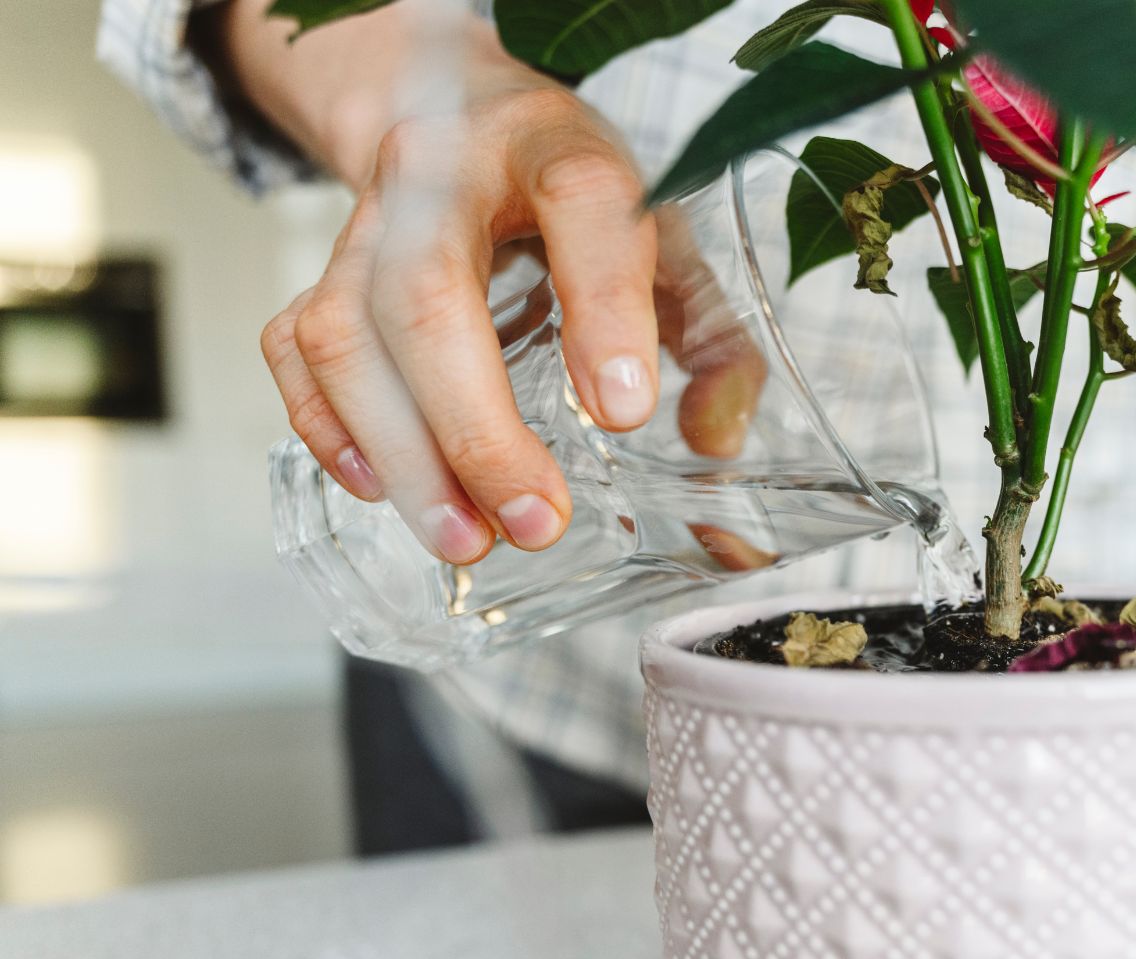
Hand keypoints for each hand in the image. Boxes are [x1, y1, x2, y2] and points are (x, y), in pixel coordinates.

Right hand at [217, 1, 761, 563]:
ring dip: (402, 453)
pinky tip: (384, 488)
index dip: (604, 307)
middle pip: (426, 291)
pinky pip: (294, 348)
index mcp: (557, 146)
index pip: (581, 204)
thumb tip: (715, 439)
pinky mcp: (322, 266)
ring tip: (467, 537)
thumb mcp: (670, 247)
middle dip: (476, 427)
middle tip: (534, 522)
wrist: (468, 118)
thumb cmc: (580, 198)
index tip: (625, 413)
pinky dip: (330, 428)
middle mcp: (444, 169)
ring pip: (346, 331)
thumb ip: (715, 342)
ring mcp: (367, 218)